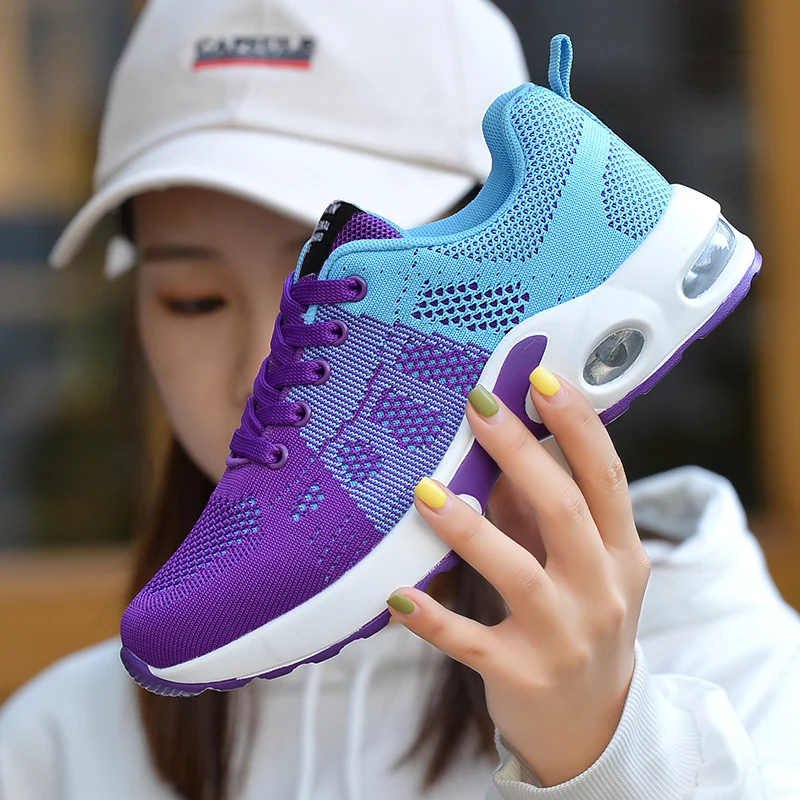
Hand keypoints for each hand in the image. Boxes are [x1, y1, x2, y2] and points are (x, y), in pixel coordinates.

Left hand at [386, 368, 650, 786]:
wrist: (593, 727)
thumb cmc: (581, 622)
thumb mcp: (581, 565)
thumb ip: (542, 509)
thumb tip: (500, 446)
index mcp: (622, 555)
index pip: (607, 477)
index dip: (578, 425)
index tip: (543, 378)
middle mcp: (601, 592)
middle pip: (566, 512)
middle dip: (523, 454)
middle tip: (479, 407)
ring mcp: (564, 638)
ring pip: (519, 574)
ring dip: (471, 530)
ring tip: (426, 491)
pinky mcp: (521, 675)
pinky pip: (471, 644)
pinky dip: (433, 619)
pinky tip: (396, 595)